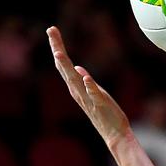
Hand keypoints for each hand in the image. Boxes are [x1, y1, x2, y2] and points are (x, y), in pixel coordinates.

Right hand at [48, 26, 130, 147]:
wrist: (115, 134)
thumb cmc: (106, 114)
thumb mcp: (95, 93)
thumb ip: (86, 82)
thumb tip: (79, 70)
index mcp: (77, 87)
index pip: (64, 65)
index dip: (57, 47)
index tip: (52, 30)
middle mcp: (78, 92)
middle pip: (64, 68)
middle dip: (57, 49)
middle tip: (51, 31)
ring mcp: (88, 99)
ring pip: (74, 81)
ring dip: (66, 67)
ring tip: (58, 53)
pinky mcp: (100, 105)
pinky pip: (93, 94)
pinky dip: (89, 86)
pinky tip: (84, 76)